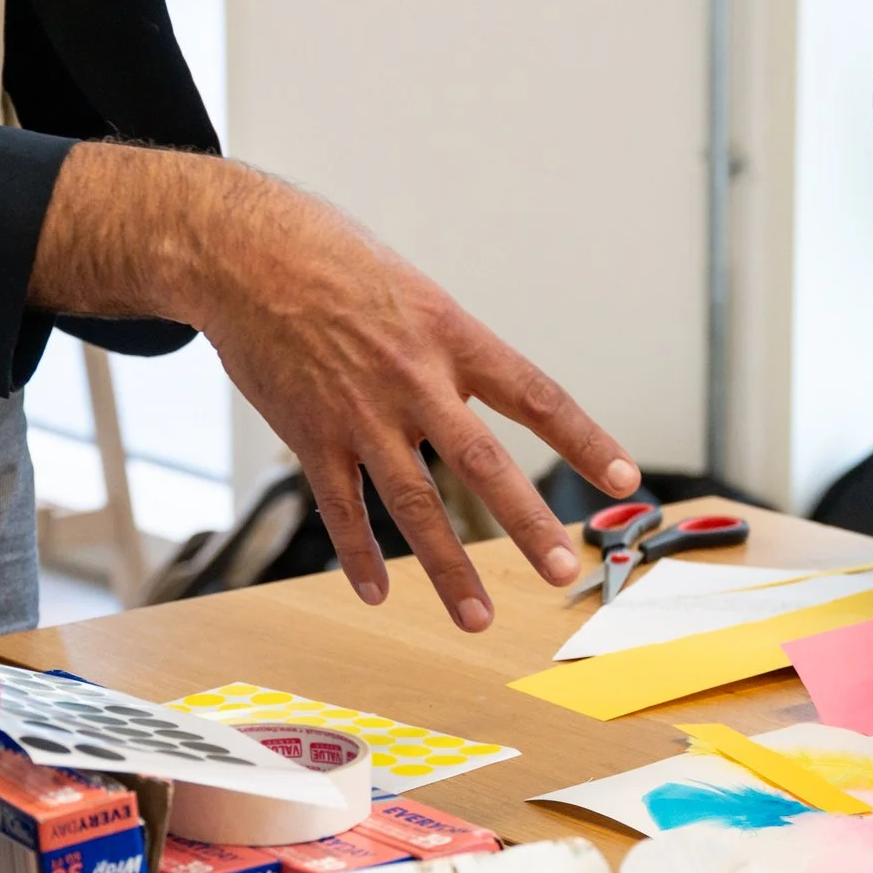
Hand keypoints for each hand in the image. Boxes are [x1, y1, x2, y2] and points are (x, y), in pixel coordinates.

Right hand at [28, 145, 639, 628]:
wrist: (247, 254)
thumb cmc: (341, 266)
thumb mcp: (420, 296)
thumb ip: (456, 354)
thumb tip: (490, 400)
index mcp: (455, 338)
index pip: (536, 396)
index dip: (584, 440)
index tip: (625, 479)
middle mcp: (414, 381)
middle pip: (483, 464)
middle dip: (526, 524)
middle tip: (563, 572)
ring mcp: (360, 414)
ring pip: (412, 506)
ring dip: (448, 568)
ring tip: (479, 618)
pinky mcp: (310, 436)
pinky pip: (340, 508)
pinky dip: (360, 555)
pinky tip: (379, 594)